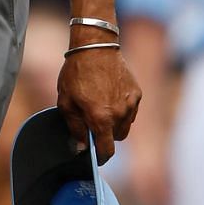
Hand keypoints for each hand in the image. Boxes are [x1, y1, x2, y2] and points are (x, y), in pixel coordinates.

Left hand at [57, 46, 140, 163]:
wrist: (95, 47)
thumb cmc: (76, 73)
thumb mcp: (66, 102)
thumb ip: (75, 128)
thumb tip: (82, 146)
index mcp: (101, 118)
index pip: (107, 150)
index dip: (101, 157)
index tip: (96, 157)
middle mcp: (120, 113)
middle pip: (117, 138)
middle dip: (106, 136)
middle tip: (94, 123)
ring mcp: (131, 103)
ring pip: (126, 125)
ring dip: (116, 123)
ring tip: (102, 108)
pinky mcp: (137, 93)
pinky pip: (131, 111)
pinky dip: (123, 110)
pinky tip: (111, 96)